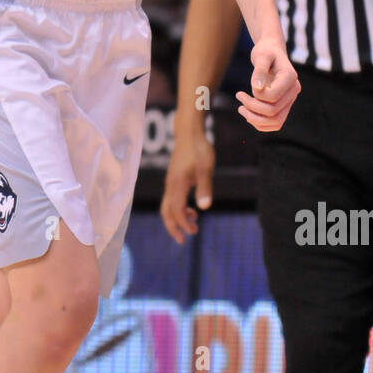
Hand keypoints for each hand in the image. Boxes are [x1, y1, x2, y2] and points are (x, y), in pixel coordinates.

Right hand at [161, 129, 215, 244]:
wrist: (189, 133)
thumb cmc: (199, 149)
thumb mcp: (206, 169)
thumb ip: (204, 188)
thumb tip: (205, 207)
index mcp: (177, 184)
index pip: (177, 210)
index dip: (183, 223)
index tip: (193, 232)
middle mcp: (170, 185)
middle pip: (166, 211)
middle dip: (173, 227)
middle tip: (183, 240)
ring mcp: (170, 182)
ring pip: (168, 206)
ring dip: (177, 218)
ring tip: (194, 225)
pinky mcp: (173, 179)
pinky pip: (172, 199)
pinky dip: (179, 209)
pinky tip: (192, 209)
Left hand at [235, 38, 299, 131]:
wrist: (272, 51)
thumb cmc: (266, 51)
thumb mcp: (261, 56)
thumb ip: (259, 71)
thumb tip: (257, 88)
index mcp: (290, 78)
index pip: (273, 97)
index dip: (256, 96)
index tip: (246, 87)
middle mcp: (294, 91)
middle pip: (273, 112)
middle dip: (252, 108)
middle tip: (238, 96)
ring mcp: (290, 100)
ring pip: (276, 122)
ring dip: (255, 119)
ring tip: (241, 109)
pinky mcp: (284, 106)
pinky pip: (275, 123)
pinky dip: (260, 123)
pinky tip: (248, 114)